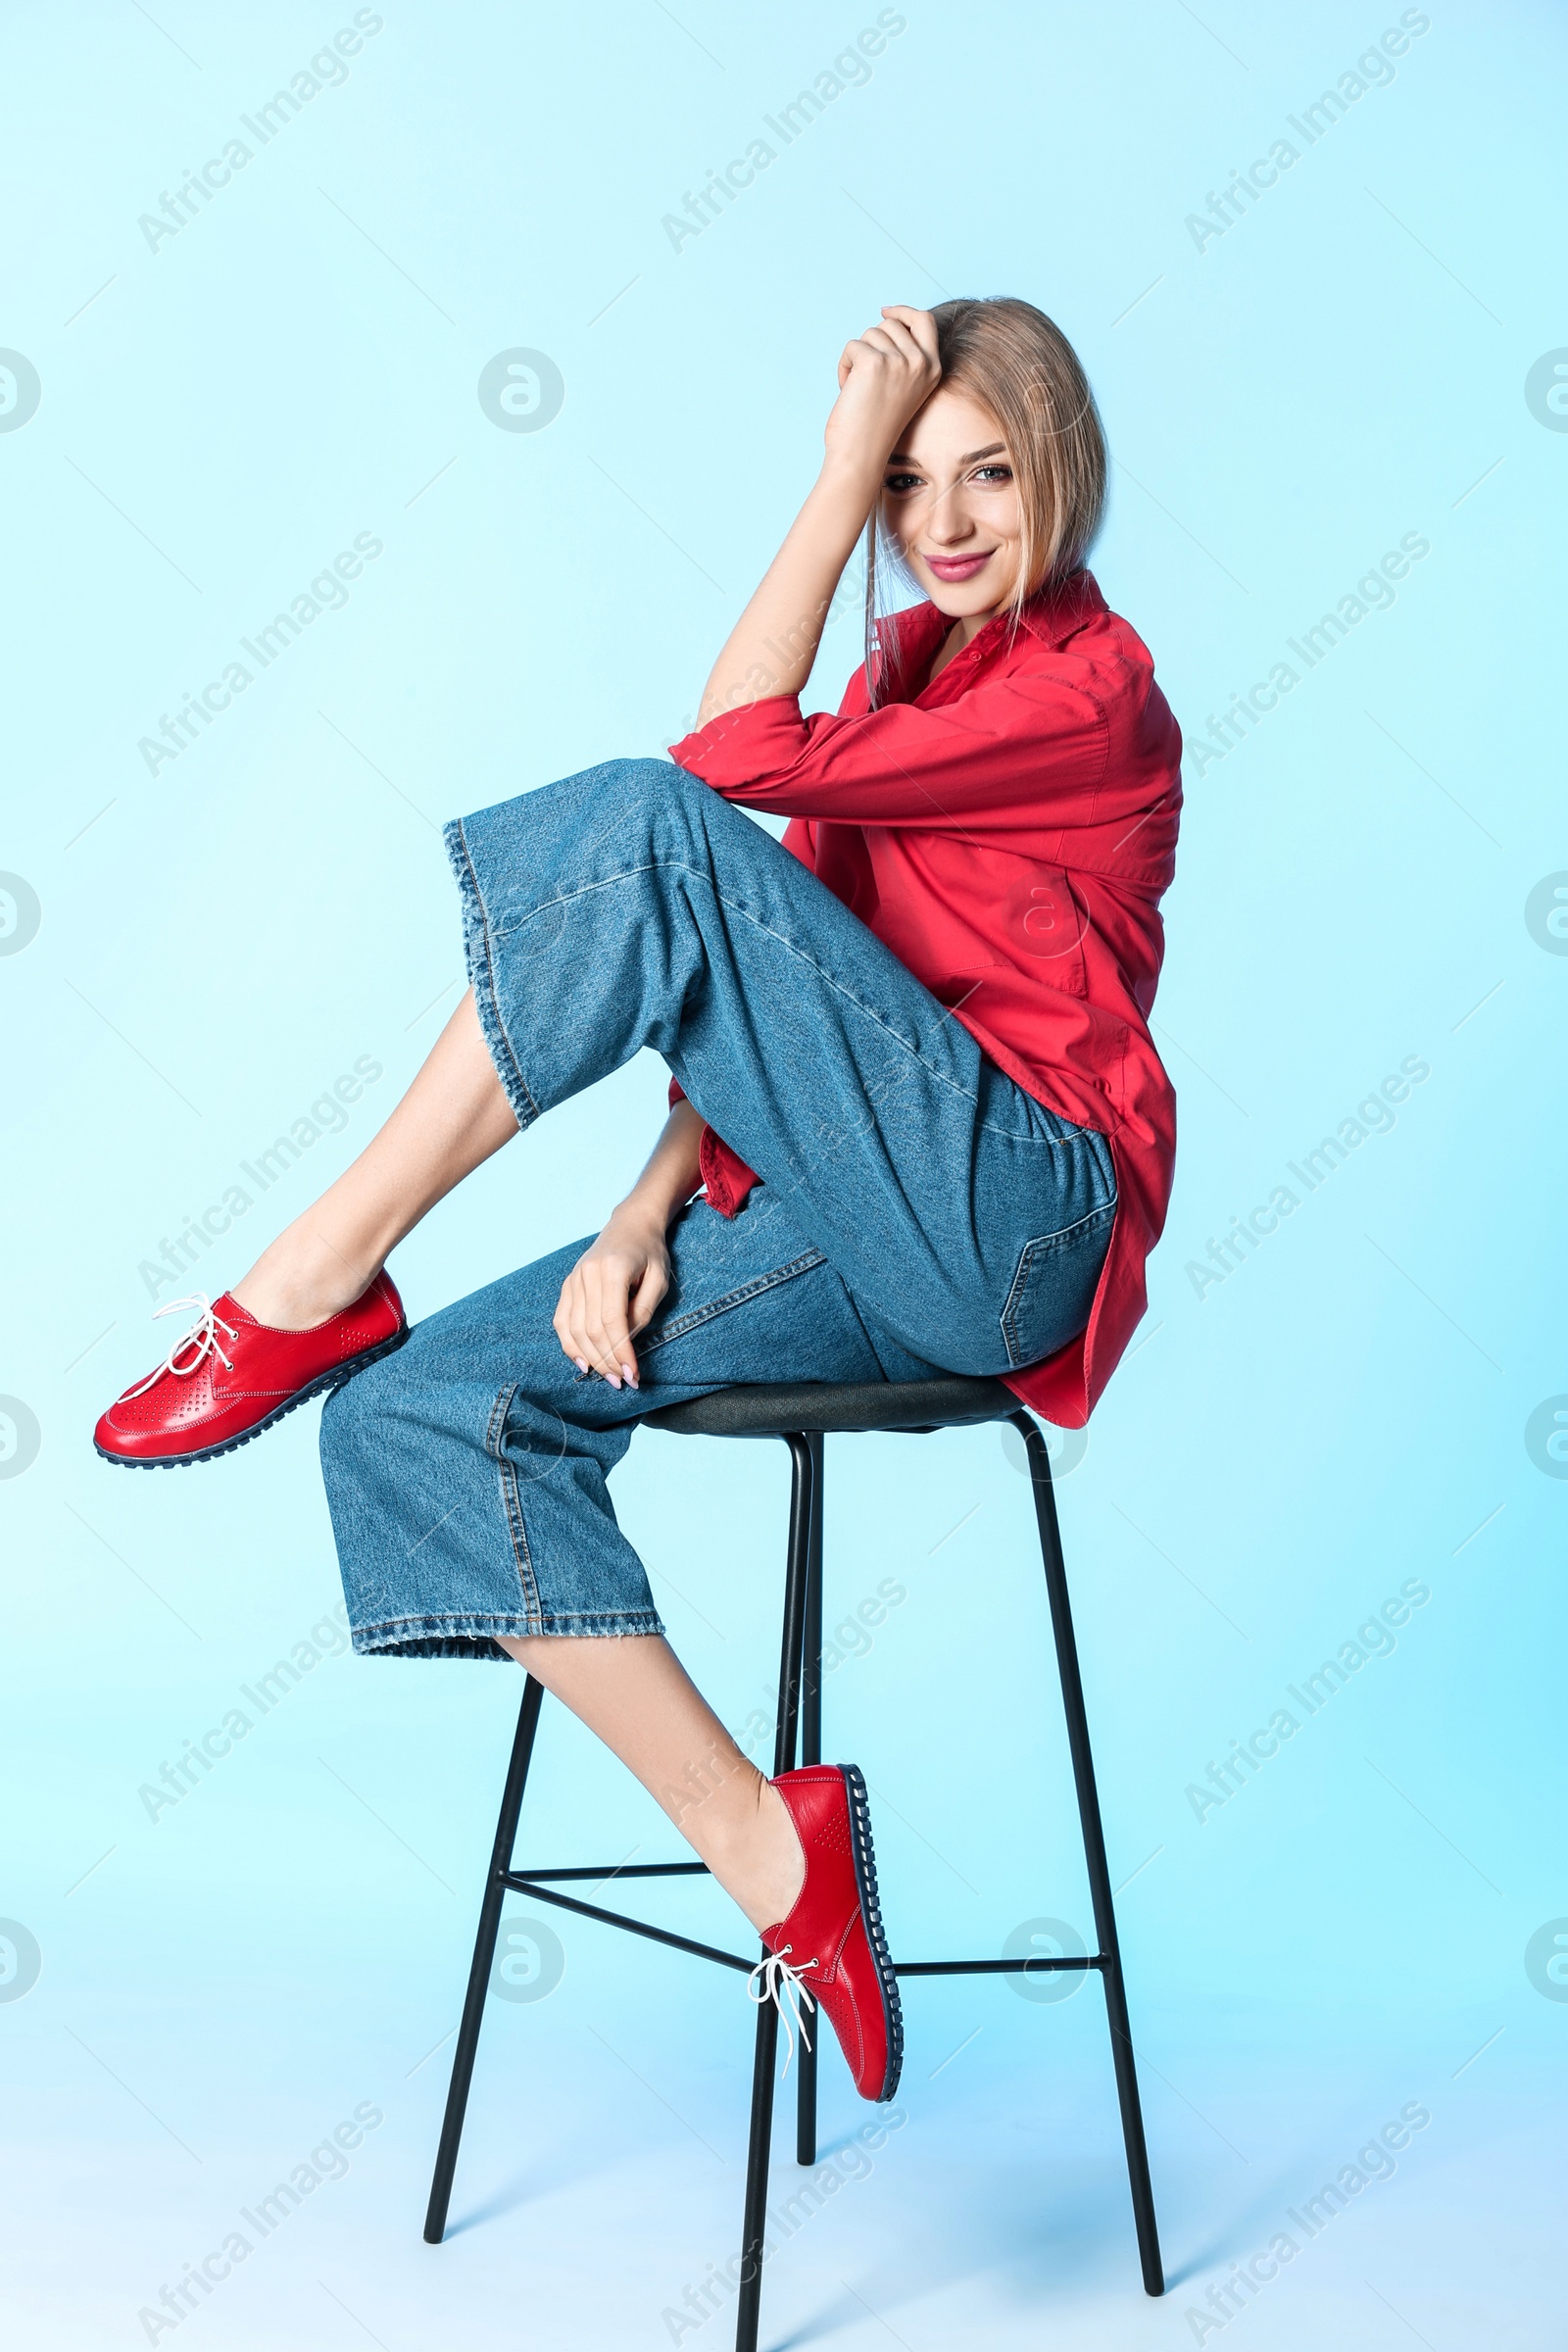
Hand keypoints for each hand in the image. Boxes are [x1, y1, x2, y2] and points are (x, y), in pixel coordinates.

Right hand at [553, 1201, 671, 1389]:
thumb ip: (642, 1311)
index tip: (633, 1374)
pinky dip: (570, 1346)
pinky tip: (584, 1364)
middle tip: (623, 1382)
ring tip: (608, 1377)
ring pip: (574, 1329)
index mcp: (613, 1269)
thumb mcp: (659, 1279)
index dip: (622, 1352)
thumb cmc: (650, 1252)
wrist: (630, 1225)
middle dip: (607, 1360)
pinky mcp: (567, 1285)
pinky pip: (562, 1322)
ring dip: (591, 1359)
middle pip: (591, 1329)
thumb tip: (625, 1343)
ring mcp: (573, 1279)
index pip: (613, 1321)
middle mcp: (587, 1274)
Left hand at [823, 305, 940, 479]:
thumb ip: (904, 358)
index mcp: (933, 368)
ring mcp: (899, 361)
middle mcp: (920, 362)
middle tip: (866, 373)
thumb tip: (886, 322)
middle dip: (873, 342)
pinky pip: (852, 346)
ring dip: (858, 356)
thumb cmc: (877, 427)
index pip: (924, 320)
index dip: (903, 311)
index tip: (885, 311)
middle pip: (891, 323)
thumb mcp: (904, 386)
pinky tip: (848, 389)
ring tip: (859, 387)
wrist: (861, 455)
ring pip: (870, 333)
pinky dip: (844, 366)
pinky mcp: (874, 362)